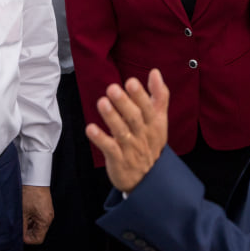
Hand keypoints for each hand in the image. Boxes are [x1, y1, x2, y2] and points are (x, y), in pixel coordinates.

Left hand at [21, 186, 53, 244]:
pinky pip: (37, 217)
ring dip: (27, 224)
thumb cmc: (29, 193)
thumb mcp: (23, 212)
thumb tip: (19, 235)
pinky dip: (30, 218)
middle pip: (37, 232)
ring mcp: (46, 212)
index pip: (38, 239)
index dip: (27, 239)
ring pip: (36, 225)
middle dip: (27, 231)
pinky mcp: (44, 207)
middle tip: (17, 226)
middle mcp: (48, 218)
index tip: (19, 234)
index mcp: (45, 221)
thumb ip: (22, 226)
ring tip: (20, 218)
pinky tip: (23, 212)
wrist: (34, 178)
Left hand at [85, 70, 169, 193]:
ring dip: (111, 118)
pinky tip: (90, 129)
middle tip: (112, 88)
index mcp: (154, 124)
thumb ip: (159, 96)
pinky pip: (109, 149)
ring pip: (121, 132)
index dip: (140, 96)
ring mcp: (130, 148)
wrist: (147, 179)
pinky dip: (100, 139)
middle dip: (124, 103)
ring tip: (102, 102)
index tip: (131, 82)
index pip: (149, 108)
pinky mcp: (118, 160)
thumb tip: (155, 72)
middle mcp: (143, 135)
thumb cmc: (150, 142)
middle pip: (134, 118)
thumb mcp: (159, 120)